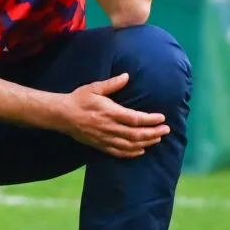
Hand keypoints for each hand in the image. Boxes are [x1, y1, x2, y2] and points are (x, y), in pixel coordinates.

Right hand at [53, 74, 169, 158]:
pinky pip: (119, 152)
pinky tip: (141, 150)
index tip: (162, 118)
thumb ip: (112, 84)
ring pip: (130, 145)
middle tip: (166, 130)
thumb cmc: (79, 99)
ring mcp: (105, 138)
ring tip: (158, 139)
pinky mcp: (100, 145)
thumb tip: (127, 76)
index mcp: (110, 112)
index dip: (150, 120)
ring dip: (146, 142)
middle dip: (153, 133)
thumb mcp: (94, 88)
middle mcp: (109, 127)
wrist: (62, 115)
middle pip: (136, 134)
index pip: (135, 118)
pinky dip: (132, 153)